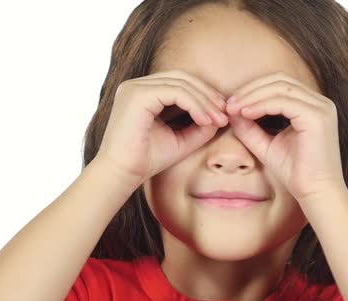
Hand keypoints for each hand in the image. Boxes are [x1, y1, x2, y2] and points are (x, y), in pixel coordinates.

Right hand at [95, 70, 227, 185]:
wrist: (122, 174)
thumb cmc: (147, 159)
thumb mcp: (181, 139)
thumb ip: (200, 125)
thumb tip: (221, 114)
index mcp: (144, 92)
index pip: (180, 82)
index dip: (205, 95)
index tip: (222, 115)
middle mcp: (137, 85)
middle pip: (183, 77)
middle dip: (208, 94)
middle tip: (225, 114)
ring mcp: (136, 87)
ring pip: (181, 83)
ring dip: (205, 101)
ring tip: (219, 120)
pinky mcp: (137, 94)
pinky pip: (175, 92)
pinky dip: (195, 105)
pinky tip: (206, 121)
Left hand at [224, 72, 346, 200]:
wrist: (315, 193)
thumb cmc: (295, 173)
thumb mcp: (266, 145)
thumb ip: (250, 127)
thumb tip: (231, 110)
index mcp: (312, 106)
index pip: (280, 84)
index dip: (253, 89)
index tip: (231, 104)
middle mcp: (320, 103)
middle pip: (280, 80)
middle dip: (251, 89)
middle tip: (229, 103)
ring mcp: (321, 108)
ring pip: (281, 87)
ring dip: (253, 95)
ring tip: (233, 108)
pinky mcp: (317, 117)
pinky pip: (284, 101)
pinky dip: (262, 104)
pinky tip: (245, 113)